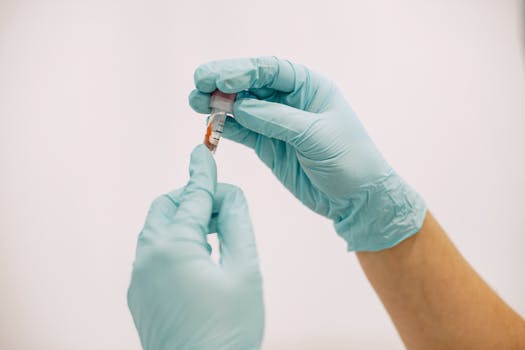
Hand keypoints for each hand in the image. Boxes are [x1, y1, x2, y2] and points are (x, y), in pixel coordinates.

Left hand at [127, 145, 263, 349]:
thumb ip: (237, 224)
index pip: (192, 197)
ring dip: (181, 222)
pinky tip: (196, 262)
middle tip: (220, 210)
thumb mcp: (245, 271)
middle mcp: (147, 257)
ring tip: (212, 238)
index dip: (202, 172)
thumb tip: (230, 195)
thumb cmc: (229, 330)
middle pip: (164, 207)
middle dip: (189, 199)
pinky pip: (152, 254)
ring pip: (156, 230)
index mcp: (174, 247)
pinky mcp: (138, 294)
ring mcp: (138, 277)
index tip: (203, 151)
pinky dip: (172, 244)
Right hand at [189, 57, 425, 250]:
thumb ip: (278, 120)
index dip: (244, 71)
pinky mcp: (269, 146)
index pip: (272, 69)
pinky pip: (243, 131)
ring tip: (194, 102)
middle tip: (198, 82)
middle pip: (251, 84)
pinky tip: (209, 124)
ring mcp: (277, 123)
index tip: (221, 79)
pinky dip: (226, 127)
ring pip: (242, 107)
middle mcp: (290, 100)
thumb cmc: (350, 160)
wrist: (357, 199)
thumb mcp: (317, 136)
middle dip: (224, 82)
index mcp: (309, 87)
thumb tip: (239, 107)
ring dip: (218, 104)